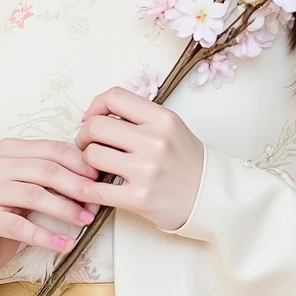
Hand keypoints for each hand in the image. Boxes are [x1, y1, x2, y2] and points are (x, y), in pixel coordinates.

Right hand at [0, 138, 98, 295]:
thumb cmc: (1, 217)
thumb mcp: (27, 191)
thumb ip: (51, 179)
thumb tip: (94, 176)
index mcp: (7, 151)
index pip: (51, 149)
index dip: (79, 163)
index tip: (99, 178)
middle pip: (45, 170)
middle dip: (77, 185)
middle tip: (97, 200)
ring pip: (34, 195)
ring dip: (65, 209)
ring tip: (85, 220)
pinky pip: (20, 227)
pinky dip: (47, 236)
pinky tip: (65, 244)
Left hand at [75, 87, 203, 232]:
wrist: (210, 196)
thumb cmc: (187, 163)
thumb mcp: (171, 128)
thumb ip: (140, 118)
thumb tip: (98, 114)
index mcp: (162, 119)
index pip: (115, 97)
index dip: (95, 106)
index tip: (91, 119)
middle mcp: (154, 141)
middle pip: (96, 126)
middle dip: (84, 136)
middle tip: (87, 145)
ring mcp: (146, 170)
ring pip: (92, 155)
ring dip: (86, 162)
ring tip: (96, 167)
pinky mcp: (139, 198)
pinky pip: (96, 189)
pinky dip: (86, 189)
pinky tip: (92, 187)